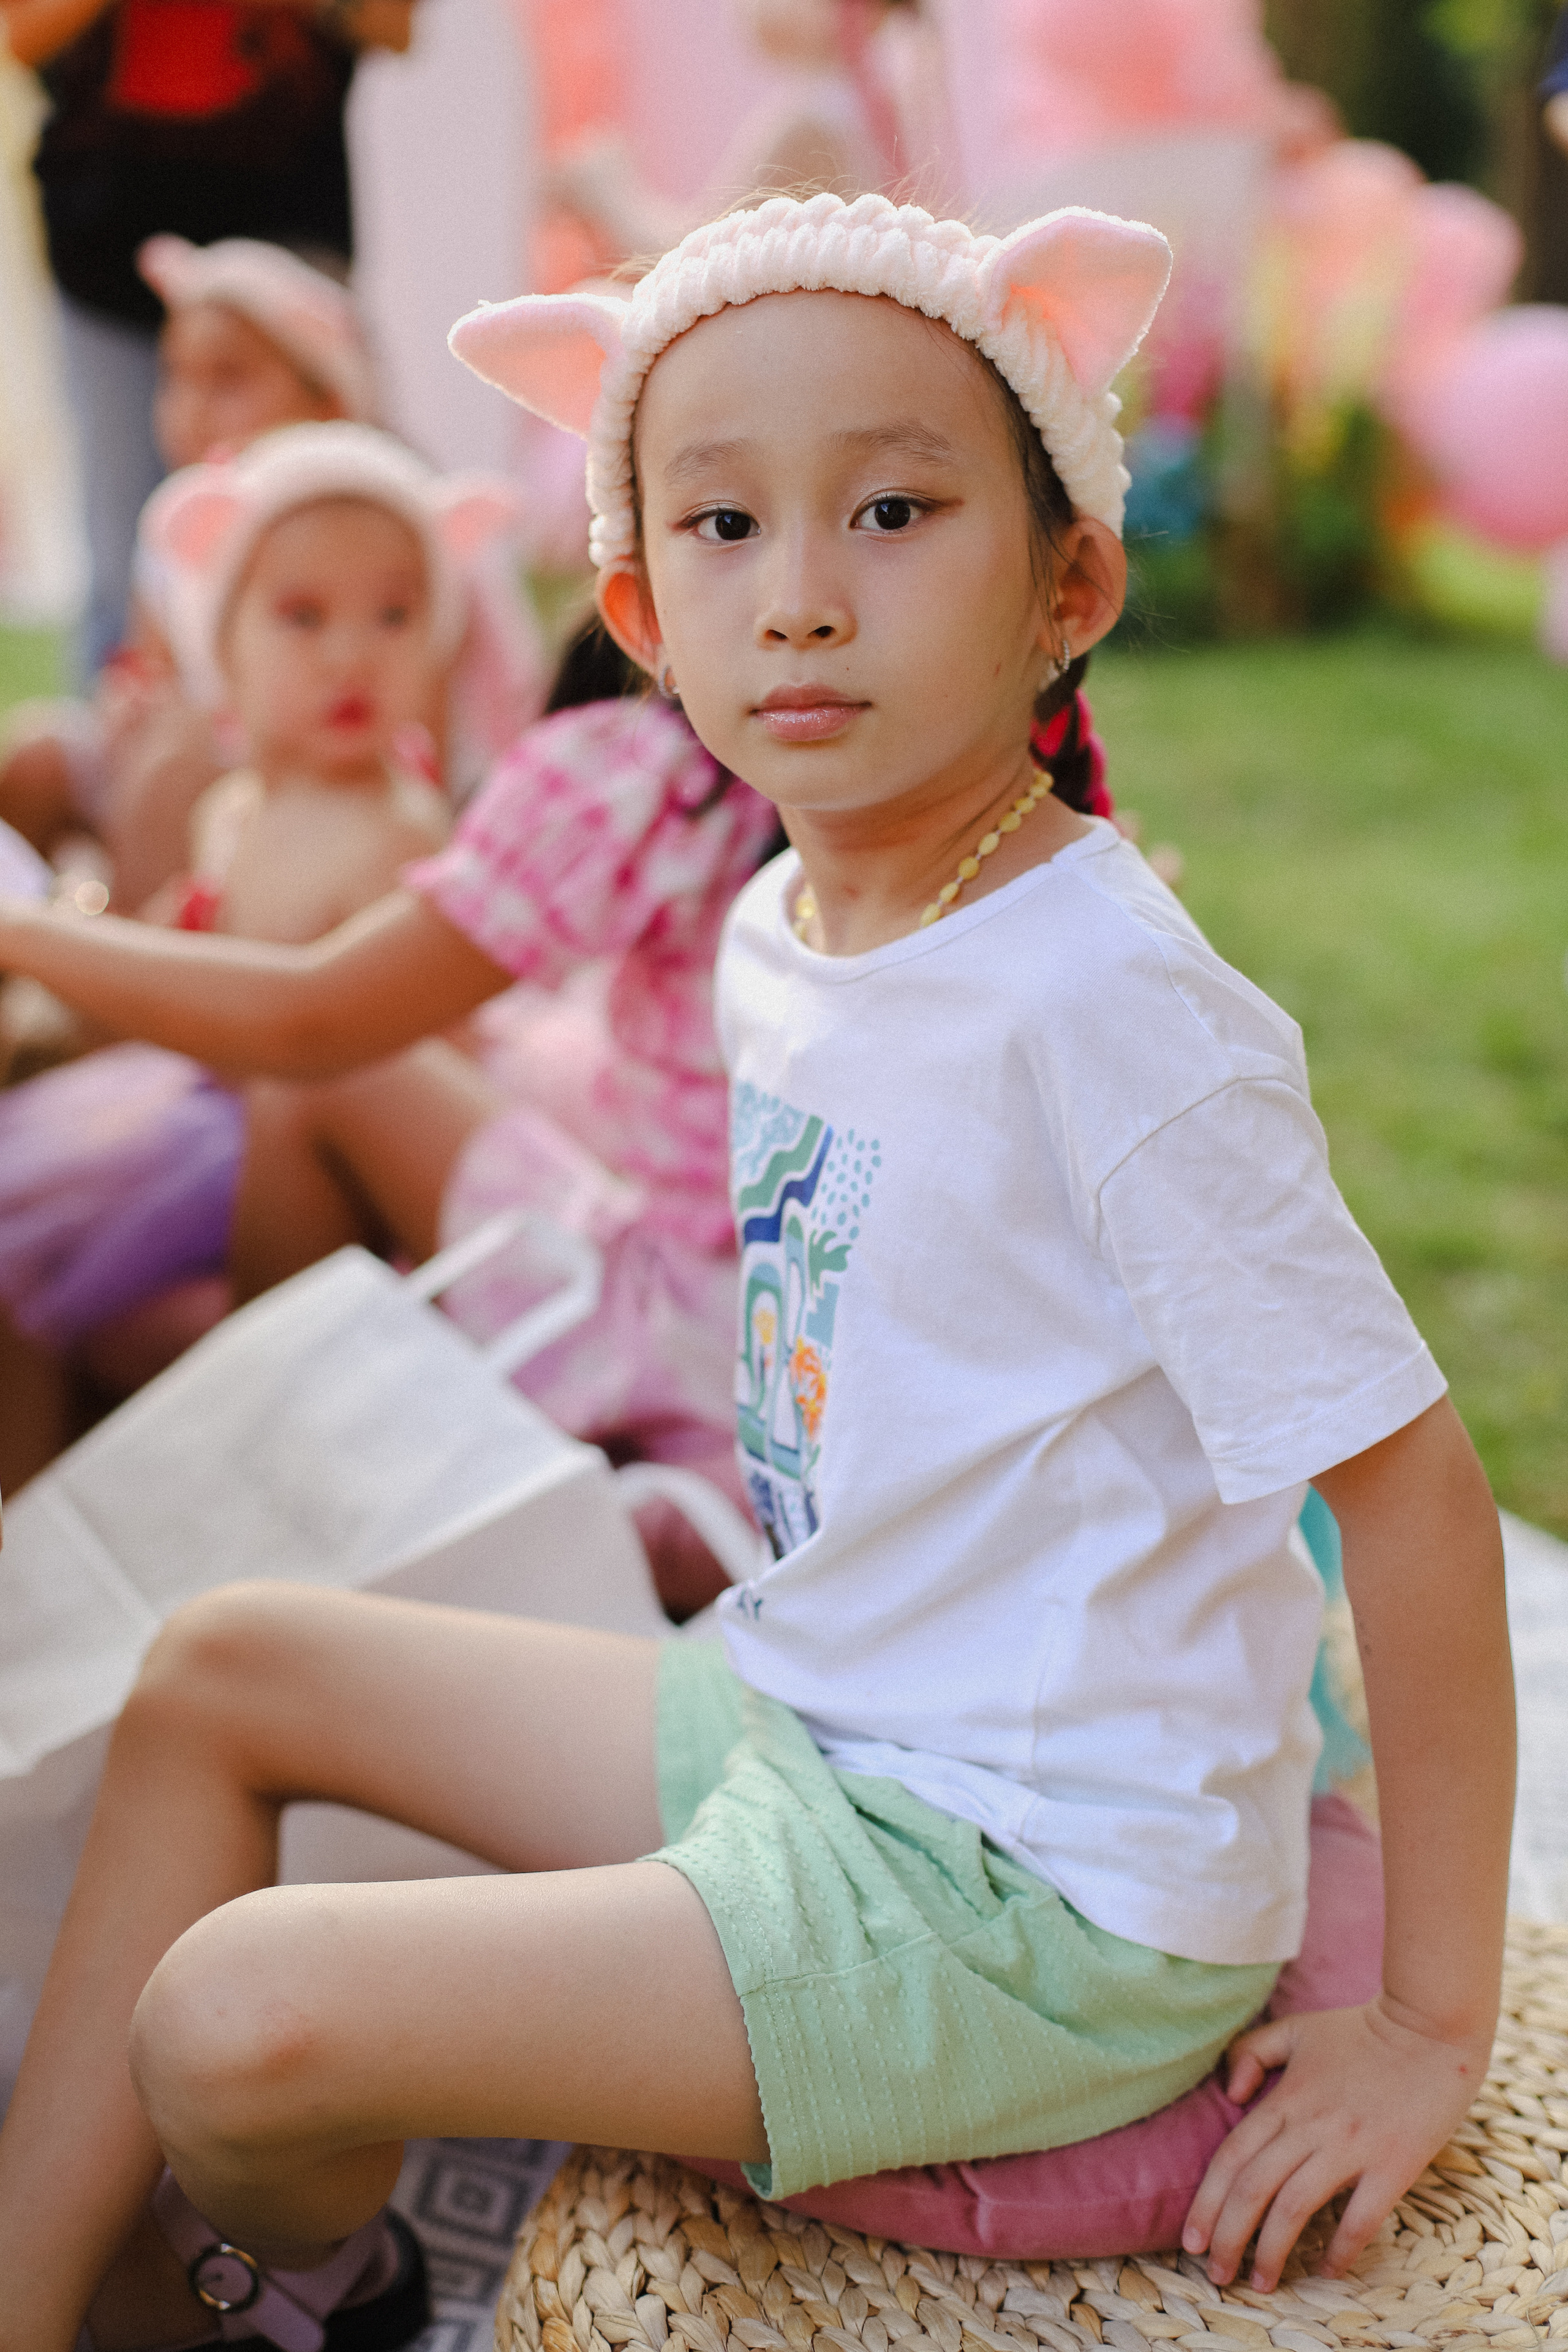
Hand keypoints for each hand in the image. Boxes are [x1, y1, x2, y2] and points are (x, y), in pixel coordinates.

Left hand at [1182, 1997, 1491, 2291]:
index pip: (1232, 2158)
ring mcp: (1352, 2147)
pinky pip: (1360, 2218)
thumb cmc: (1361, 2030)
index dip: (1207, 2203)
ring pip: (1296, 2208)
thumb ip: (1251, 2051)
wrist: (1429, 2026)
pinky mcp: (1393, 2165)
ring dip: (1272, 2251)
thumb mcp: (1296, 2030)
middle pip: (1254, 2189)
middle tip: (1217, 2275)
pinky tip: (1327, 2269)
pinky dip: (1340, 2249)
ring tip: (1260, 2283)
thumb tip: (1230, 2094)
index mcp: (1285, 2098)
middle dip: (1228, 2238)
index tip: (1192, 2241)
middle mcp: (1310, 2126)